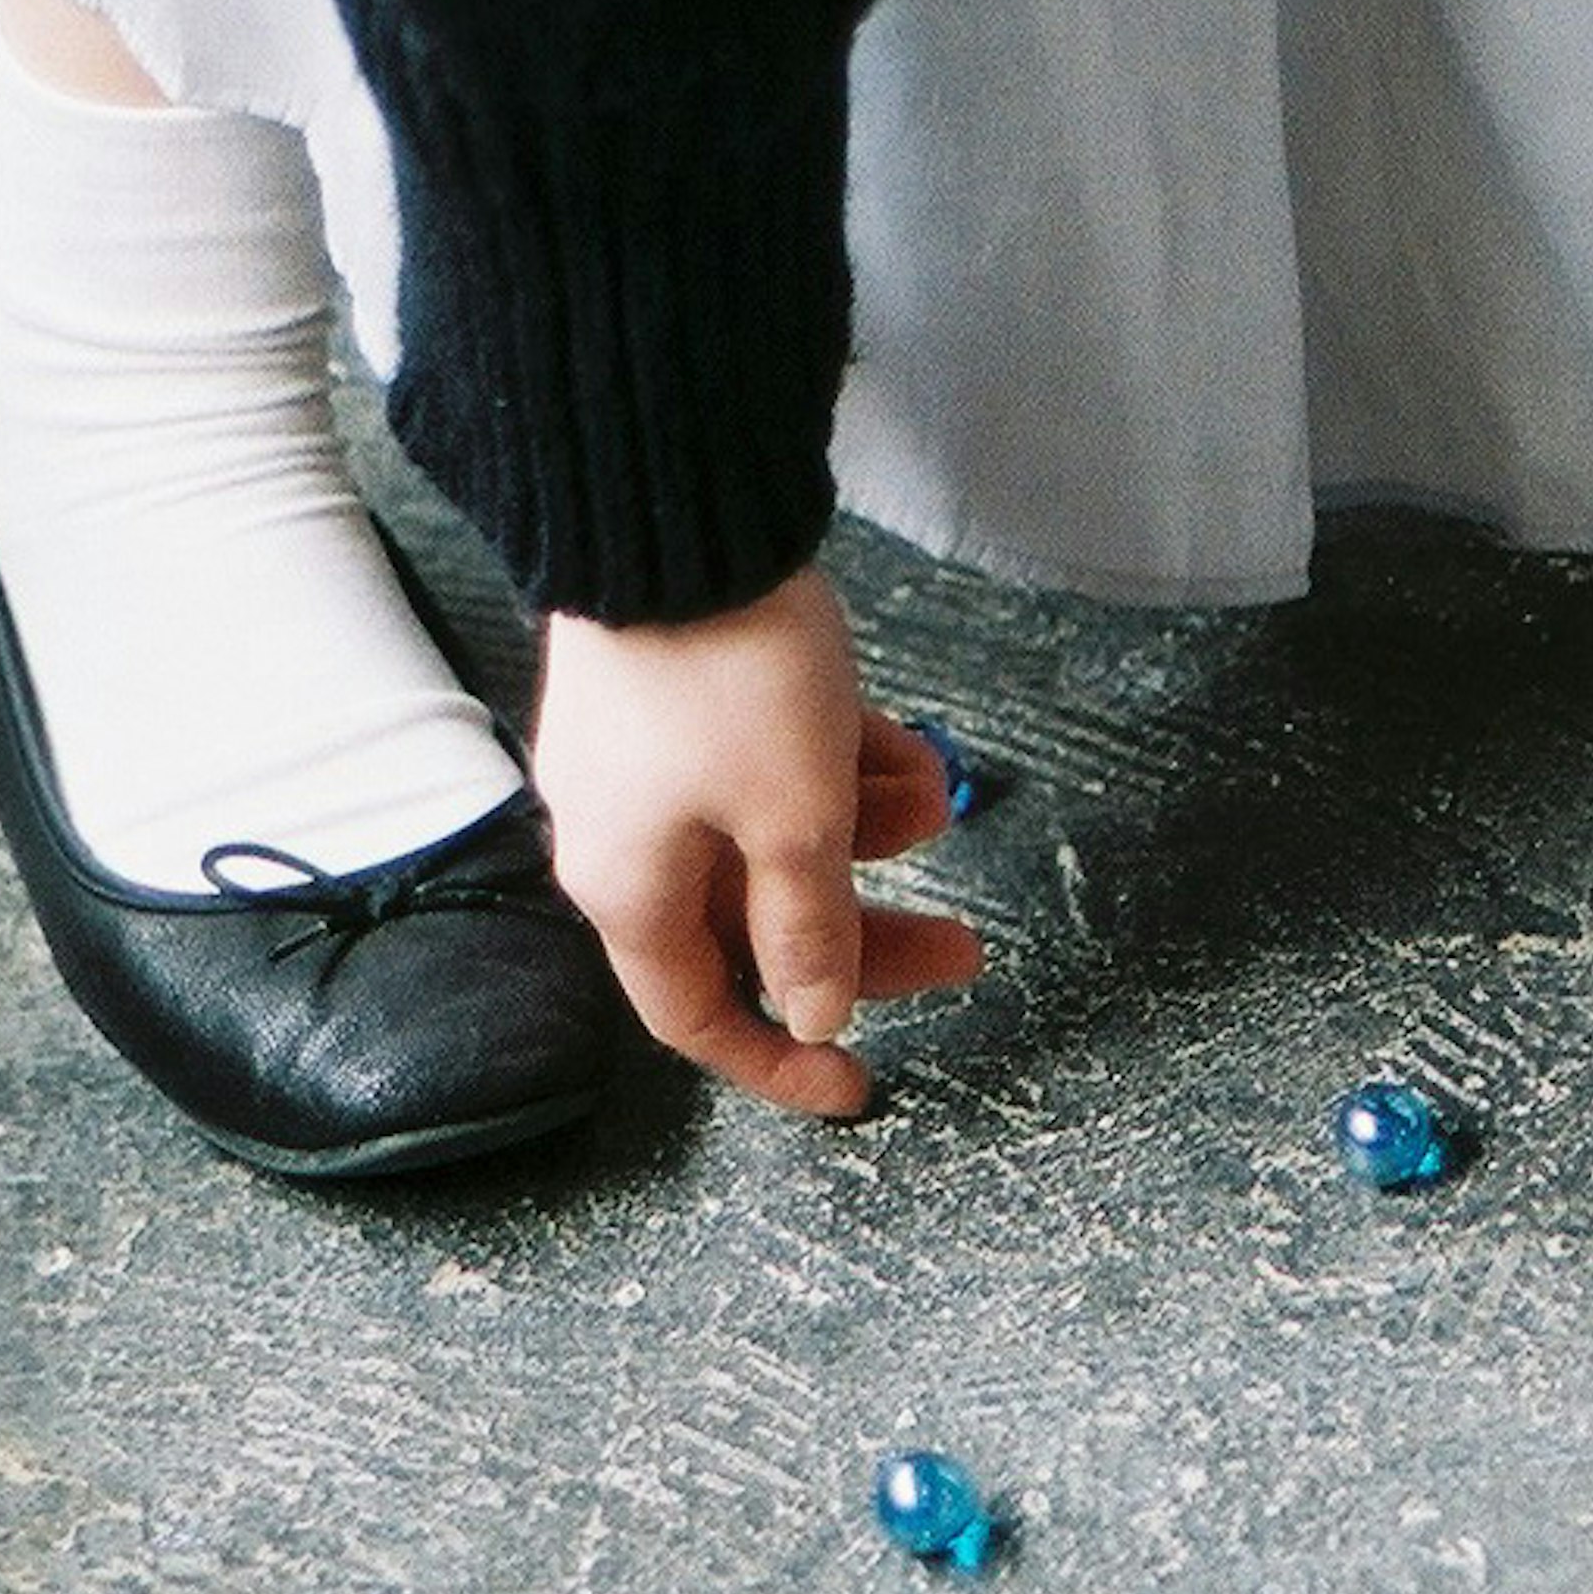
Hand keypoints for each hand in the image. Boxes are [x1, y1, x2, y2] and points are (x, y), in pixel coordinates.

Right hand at [530, 566, 985, 1118]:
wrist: (676, 507)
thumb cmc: (723, 672)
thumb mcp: (795, 818)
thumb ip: (808, 927)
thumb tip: (816, 1012)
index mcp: (627, 886)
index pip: (697, 1015)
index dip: (779, 1059)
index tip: (858, 1086)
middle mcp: (626, 834)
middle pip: (756, 927)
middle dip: (868, 935)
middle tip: (967, 947)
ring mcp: (654, 762)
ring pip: (778, 838)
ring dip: (869, 828)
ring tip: (936, 789)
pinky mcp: (686, 698)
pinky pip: (771, 767)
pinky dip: (839, 763)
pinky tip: (896, 736)